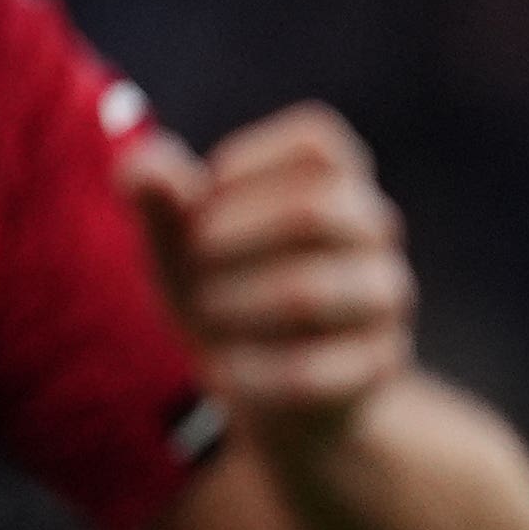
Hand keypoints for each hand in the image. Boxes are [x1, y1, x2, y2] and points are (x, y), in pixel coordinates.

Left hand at [122, 103, 415, 444]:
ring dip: (231, 304)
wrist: (275, 387)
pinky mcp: (379, 363)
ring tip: (202, 315)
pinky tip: (224, 368)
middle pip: (316, 209)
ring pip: (310, 292)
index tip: (201, 203)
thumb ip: (161, 197)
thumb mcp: (184, 239)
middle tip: (192, 262)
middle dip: (226, 238)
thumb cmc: (226, 287)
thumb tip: (142, 168)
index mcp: (337, 180)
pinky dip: (248, 370)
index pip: (316, 142)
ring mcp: (386, 296)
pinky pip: (309, 369)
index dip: (244, 164)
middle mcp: (374, 229)